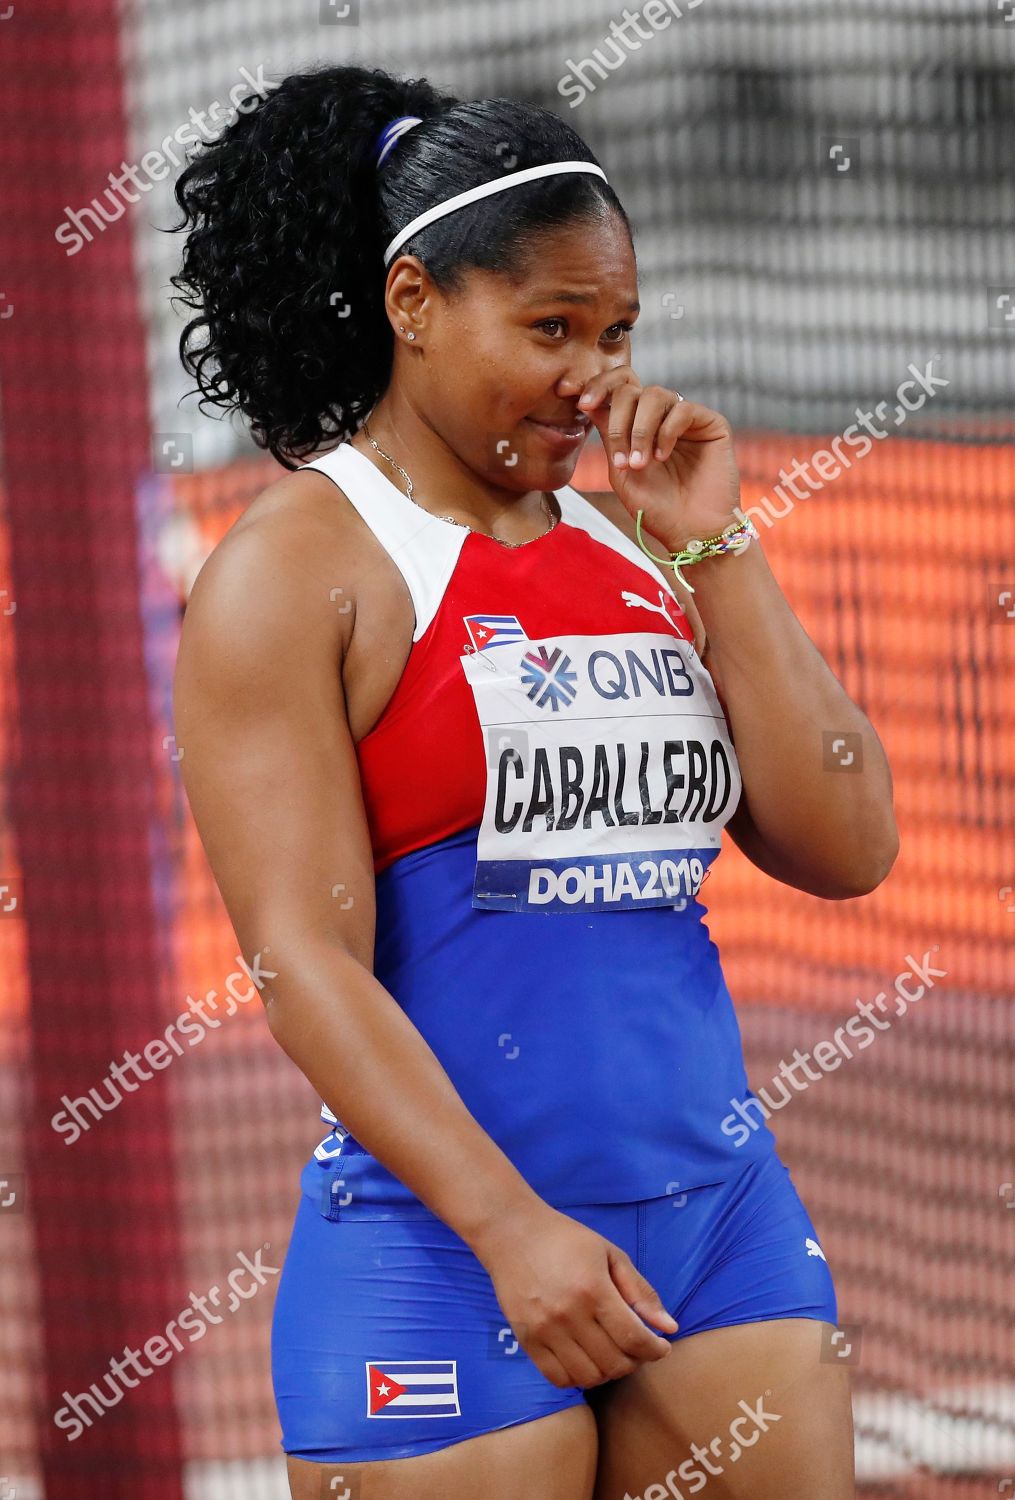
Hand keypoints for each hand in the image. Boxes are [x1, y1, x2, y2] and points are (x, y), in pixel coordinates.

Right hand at [471, 1199, 677, 1388]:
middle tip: (637, 1349)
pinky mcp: (526, 1340)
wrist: (512, 1233)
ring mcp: (545, 1331)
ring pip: (588, 1377)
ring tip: (612, 1354)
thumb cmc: (566, 1239)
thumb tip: (669, 1328)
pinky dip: (578, 1378)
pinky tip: (585, 1359)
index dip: (655, 1350)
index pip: (634, 1339)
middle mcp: (569, 1315)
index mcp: (594, 1289)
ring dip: (608, 1372)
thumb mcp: (610, 1254)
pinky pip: (558, 1379)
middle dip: (635, 1362)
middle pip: (614, 1363)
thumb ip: (640, 1291)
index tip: (661, 1347)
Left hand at [578, 367, 741, 551]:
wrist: (689, 532)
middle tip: (621, 460)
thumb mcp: (620, 471)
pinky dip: (667, 432)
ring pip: (655, 395)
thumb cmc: (655, 508)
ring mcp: (686, 418)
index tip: (578, 401)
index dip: (596, 386)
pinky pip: (682, 409)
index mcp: (637, 424)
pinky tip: (663, 457)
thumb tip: (587, 402)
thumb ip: (608, 435)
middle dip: (619, 423)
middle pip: (631, 389)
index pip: (616, 388)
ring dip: (640, 430)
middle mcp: (661, 416)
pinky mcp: (711, 424)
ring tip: (641, 464)